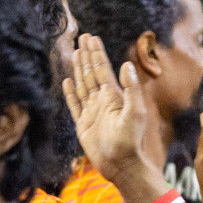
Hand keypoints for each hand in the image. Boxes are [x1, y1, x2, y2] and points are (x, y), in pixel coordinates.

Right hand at [62, 34, 164, 202]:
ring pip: (82, 85)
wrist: (121, 165)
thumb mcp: (135, 113)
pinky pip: (74, 104)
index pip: (102, 69)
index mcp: (113, 96)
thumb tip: (126, 65)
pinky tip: (67, 81)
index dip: (96, 53)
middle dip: (86, 55)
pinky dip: (70, 93)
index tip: (92, 37)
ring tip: (75, 53)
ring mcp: (91, 112)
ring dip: (78, 69)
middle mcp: (101, 101)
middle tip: (82, 37)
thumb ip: (131, 89)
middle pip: (91, 73)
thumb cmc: (131, 141)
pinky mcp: (83, 124)